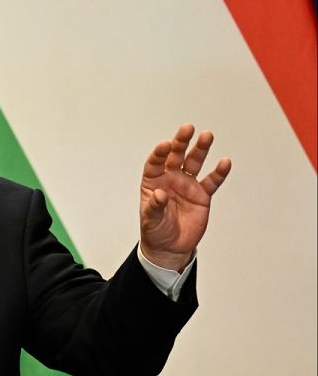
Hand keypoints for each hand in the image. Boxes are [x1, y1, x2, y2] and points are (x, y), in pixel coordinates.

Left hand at [140, 124, 231, 270]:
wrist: (171, 247)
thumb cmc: (155, 231)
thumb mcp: (150, 220)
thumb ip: (154, 207)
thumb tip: (158, 195)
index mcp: (153, 182)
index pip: (155, 163)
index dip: (159, 153)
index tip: (165, 144)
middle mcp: (170, 179)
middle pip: (176, 156)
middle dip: (181, 142)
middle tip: (187, 128)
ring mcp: (187, 185)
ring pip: (194, 163)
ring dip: (200, 149)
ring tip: (207, 136)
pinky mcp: (202, 195)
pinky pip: (211, 181)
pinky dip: (218, 172)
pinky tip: (224, 162)